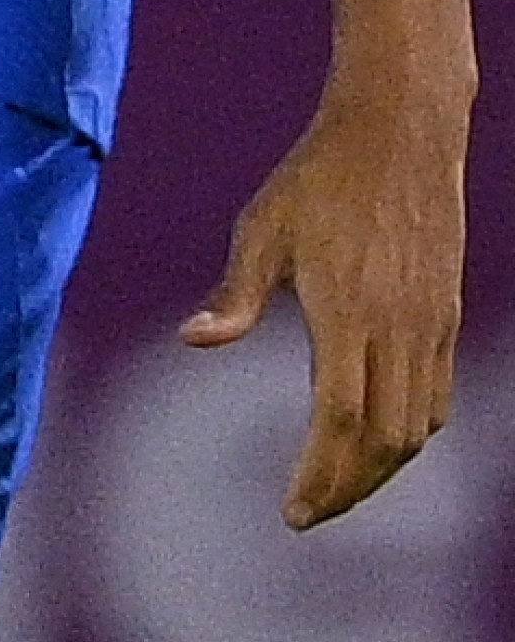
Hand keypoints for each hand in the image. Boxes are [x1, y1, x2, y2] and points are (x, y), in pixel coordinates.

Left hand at [180, 90, 467, 525]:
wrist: (399, 129)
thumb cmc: (319, 175)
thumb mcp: (263, 226)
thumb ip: (235, 294)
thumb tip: (193, 341)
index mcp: (345, 311)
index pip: (338, 419)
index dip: (318, 476)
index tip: (293, 512)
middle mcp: (396, 327)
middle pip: (383, 441)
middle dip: (348, 490)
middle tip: (310, 511)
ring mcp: (429, 324)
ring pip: (417, 428)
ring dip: (380, 469)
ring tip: (339, 484)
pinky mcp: (447, 314)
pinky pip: (438, 397)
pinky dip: (412, 433)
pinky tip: (381, 438)